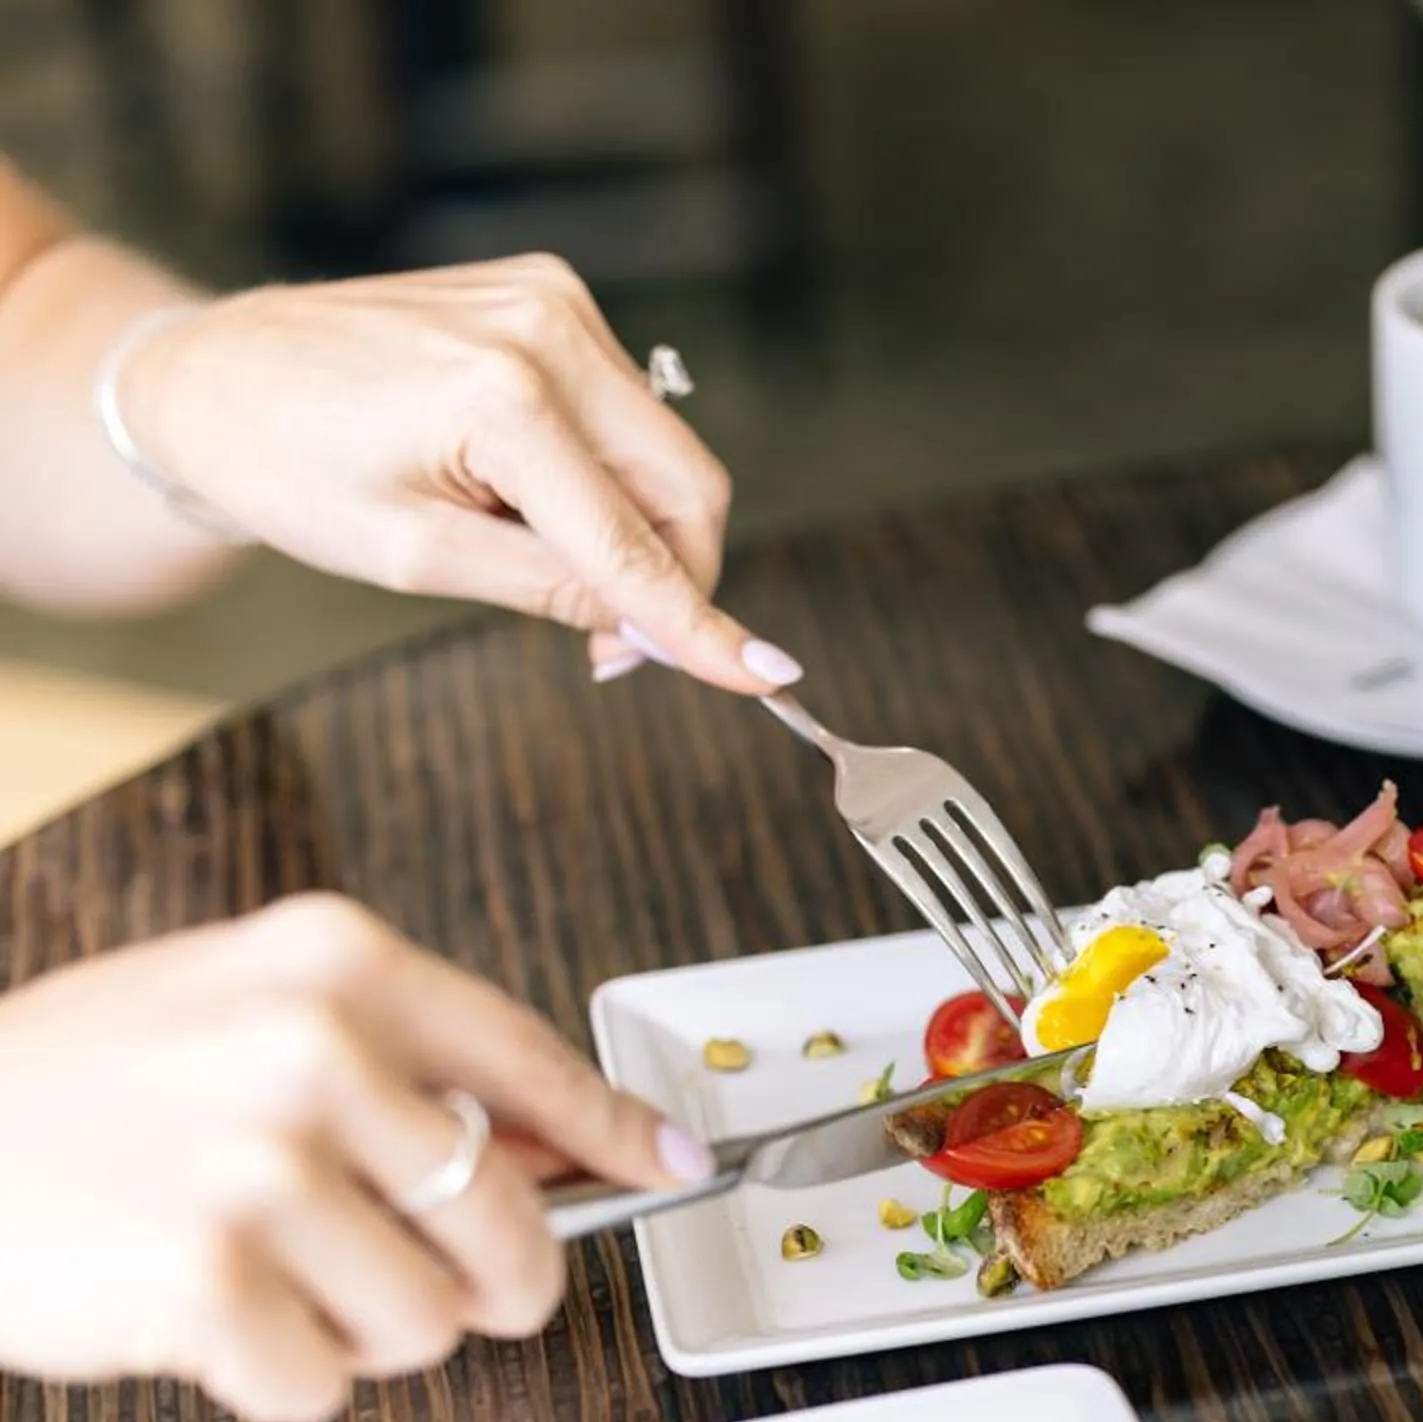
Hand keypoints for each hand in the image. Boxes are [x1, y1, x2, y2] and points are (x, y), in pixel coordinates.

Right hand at [0, 896, 709, 1421]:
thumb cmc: (79, 1086)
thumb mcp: (245, 1013)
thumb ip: (410, 1065)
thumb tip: (581, 1142)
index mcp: (333, 964)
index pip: (534, 1063)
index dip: (620, 1132)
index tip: (673, 1165)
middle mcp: (308, 1049)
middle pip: (509, 1220)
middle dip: (490, 1281)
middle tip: (436, 1287)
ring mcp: (255, 1164)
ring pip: (431, 1318)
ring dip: (367, 1333)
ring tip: (273, 1280)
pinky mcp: (205, 1280)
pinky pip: (325, 1385)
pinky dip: (280, 1379)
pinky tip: (210, 1318)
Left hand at [110, 254, 796, 693]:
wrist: (206, 375)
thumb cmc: (282, 464)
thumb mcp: (414, 556)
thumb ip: (553, 589)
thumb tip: (660, 631)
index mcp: (503, 396)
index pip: (634, 540)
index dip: (701, 621)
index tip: (767, 677)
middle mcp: (546, 329)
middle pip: (685, 483)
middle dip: (671, 573)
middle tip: (611, 647)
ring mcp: (552, 301)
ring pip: (663, 453)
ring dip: (631, 524)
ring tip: (529, 552)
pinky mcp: (548, 296)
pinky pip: (622, 412)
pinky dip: (601, 473)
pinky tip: (523, 490)